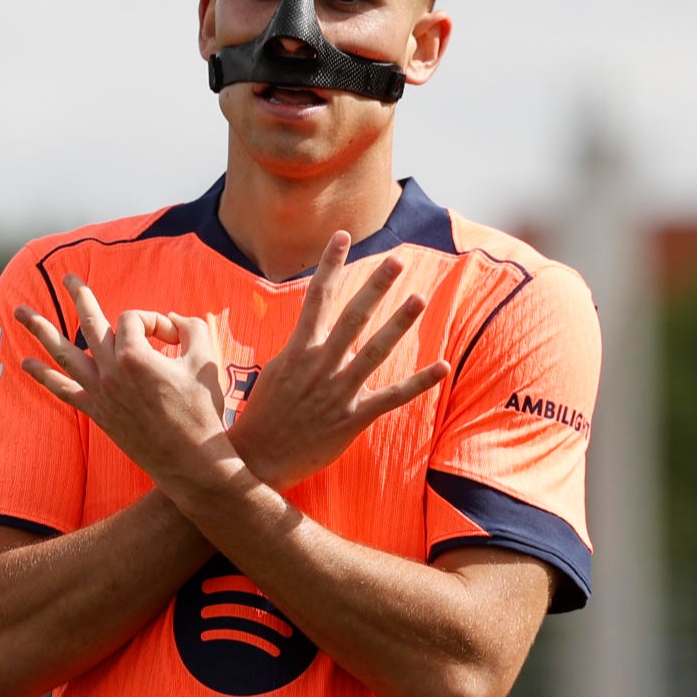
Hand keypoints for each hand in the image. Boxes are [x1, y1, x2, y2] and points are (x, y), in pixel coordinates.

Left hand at [15, 274, 228, 484]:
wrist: (190, 459)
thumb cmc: (201, 409)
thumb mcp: (205, 359)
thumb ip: (190, 327)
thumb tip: (173, 320)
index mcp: (136, 356)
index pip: (135, 319)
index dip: (155, 321)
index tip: (174, 338)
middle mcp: (111, 372)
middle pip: (88, 323)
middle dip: (78, 296)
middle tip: (66, 278)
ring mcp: (100, 393)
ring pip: (64, 353)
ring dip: (41, 330)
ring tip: (19, 312)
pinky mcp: (98, 412)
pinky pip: (64, 390)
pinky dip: (44, 376)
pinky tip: (25, 363)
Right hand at [229, 231, 450, 489]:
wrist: (255, 460)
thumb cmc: (262, 417)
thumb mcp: (272, 374)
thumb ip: (294, 351)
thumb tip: (305, 333)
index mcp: (297, 350)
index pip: (316, 297)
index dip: (331, 264)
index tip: (343, 236)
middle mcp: (319, 364)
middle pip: (352, 315)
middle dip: (375, 286)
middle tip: (397, 260)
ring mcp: (338, 391)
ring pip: (374, 349)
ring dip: (397, 323)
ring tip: (418, 298)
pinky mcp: (352, 418)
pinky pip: (391, 396)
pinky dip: (418, 382)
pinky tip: (441, 366)